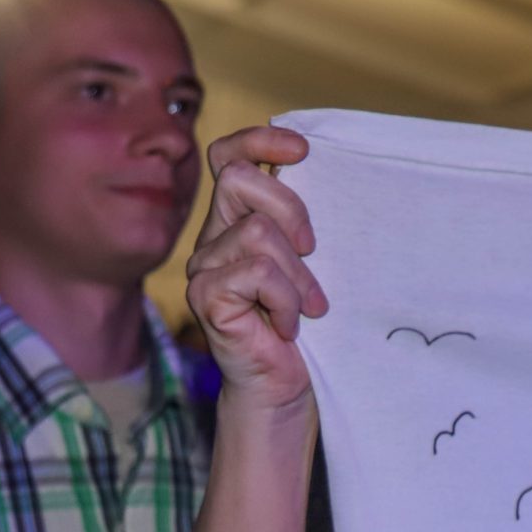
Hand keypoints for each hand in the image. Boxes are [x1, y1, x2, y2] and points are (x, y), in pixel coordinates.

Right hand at [188, 126, 325, 416]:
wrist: (284, 391)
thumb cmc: (306, 330)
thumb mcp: (312, 265)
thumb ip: (304, 226)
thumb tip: (327, 177)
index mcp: (237, 221)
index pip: (229, 157)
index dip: (260, 140)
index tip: (303, 150)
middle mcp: (213, 238)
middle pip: (240, 179)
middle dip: (291, 210)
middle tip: (314, 253)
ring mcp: (203, 267)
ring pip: (257, 232)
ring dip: (297, 274)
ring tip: (308, 308)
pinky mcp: (205, 297)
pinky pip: (257, 272)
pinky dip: (286, 300)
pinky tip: (288, 327)